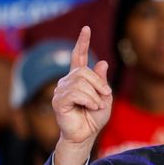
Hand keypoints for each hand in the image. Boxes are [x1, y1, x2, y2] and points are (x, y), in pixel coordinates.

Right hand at [52, 26, 111, 164]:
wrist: (85, 136)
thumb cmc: (94, 119)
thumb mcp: (105, 98)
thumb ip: (102, 82)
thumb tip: (102, 62)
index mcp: (78, 79)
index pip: (79, 57)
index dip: (82, 43)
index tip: (86, 28)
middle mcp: (67, 81)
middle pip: (83, 71)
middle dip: (99, 83)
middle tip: (105, 96)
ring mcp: (60, 90)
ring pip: (81, 82)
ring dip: (94, 95)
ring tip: (96, 106)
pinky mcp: (58, 101)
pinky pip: (76, 93)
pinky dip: (88, 100)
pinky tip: (90, 107)